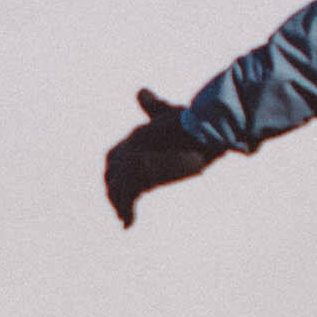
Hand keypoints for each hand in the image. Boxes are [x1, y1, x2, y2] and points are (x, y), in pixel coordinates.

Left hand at [101, 91, 219, 227]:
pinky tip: (128, 224)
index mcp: (138, 134)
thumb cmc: (194, 120)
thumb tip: (140, 92)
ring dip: (120, 202)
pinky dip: (127, 210)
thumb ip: (154, 106)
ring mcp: (136, 156)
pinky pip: (128, 194)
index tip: (117, 186)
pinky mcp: (143, 169)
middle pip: (113, 169)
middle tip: (119, 208)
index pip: (115, 155)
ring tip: (124, 217)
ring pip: (118, 184)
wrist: (204, 127)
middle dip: (115, 188)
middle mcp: (132, 145)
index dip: (115, 171)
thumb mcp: (170, 113)